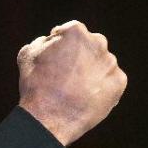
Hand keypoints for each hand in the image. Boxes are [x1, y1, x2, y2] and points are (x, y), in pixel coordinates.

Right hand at [17, 20, 126, 145]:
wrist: (50, 116)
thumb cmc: (36, 84)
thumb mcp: (27, 54)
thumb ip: (43, 41)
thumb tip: (52, 40)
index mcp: (75, 32)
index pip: (70, 31)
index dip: (60, 44)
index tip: (54, 57)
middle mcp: (97, 42)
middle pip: (90, 44)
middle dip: (80, 55)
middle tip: (65, 73)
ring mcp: (110, 62)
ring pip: (101, 62)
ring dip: (91, 70)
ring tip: (74, 88)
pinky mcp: (119, 82)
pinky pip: (110, 79)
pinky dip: (100, 85)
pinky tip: (85, 96)